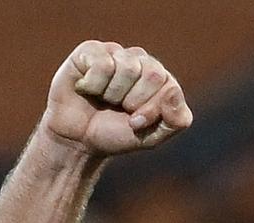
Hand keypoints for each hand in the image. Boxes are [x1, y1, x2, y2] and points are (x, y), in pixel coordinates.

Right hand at [42, 41, 192, 155]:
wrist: (77, 139)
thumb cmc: (116, 134)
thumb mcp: (152, 137)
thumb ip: (176, 120)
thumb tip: (174, 91)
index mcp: (162, 81)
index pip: (170, 87)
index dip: (150, 110)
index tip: (135, 122)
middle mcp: (142, 62)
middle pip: (152, 74)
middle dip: (134, 101)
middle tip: (119, 109)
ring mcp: (117, 53)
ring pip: (127, 68)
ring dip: (112, 94)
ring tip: (103, 99)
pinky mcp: (91, 51)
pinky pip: (102, 64)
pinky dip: (93, 85)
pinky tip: (87, 88)